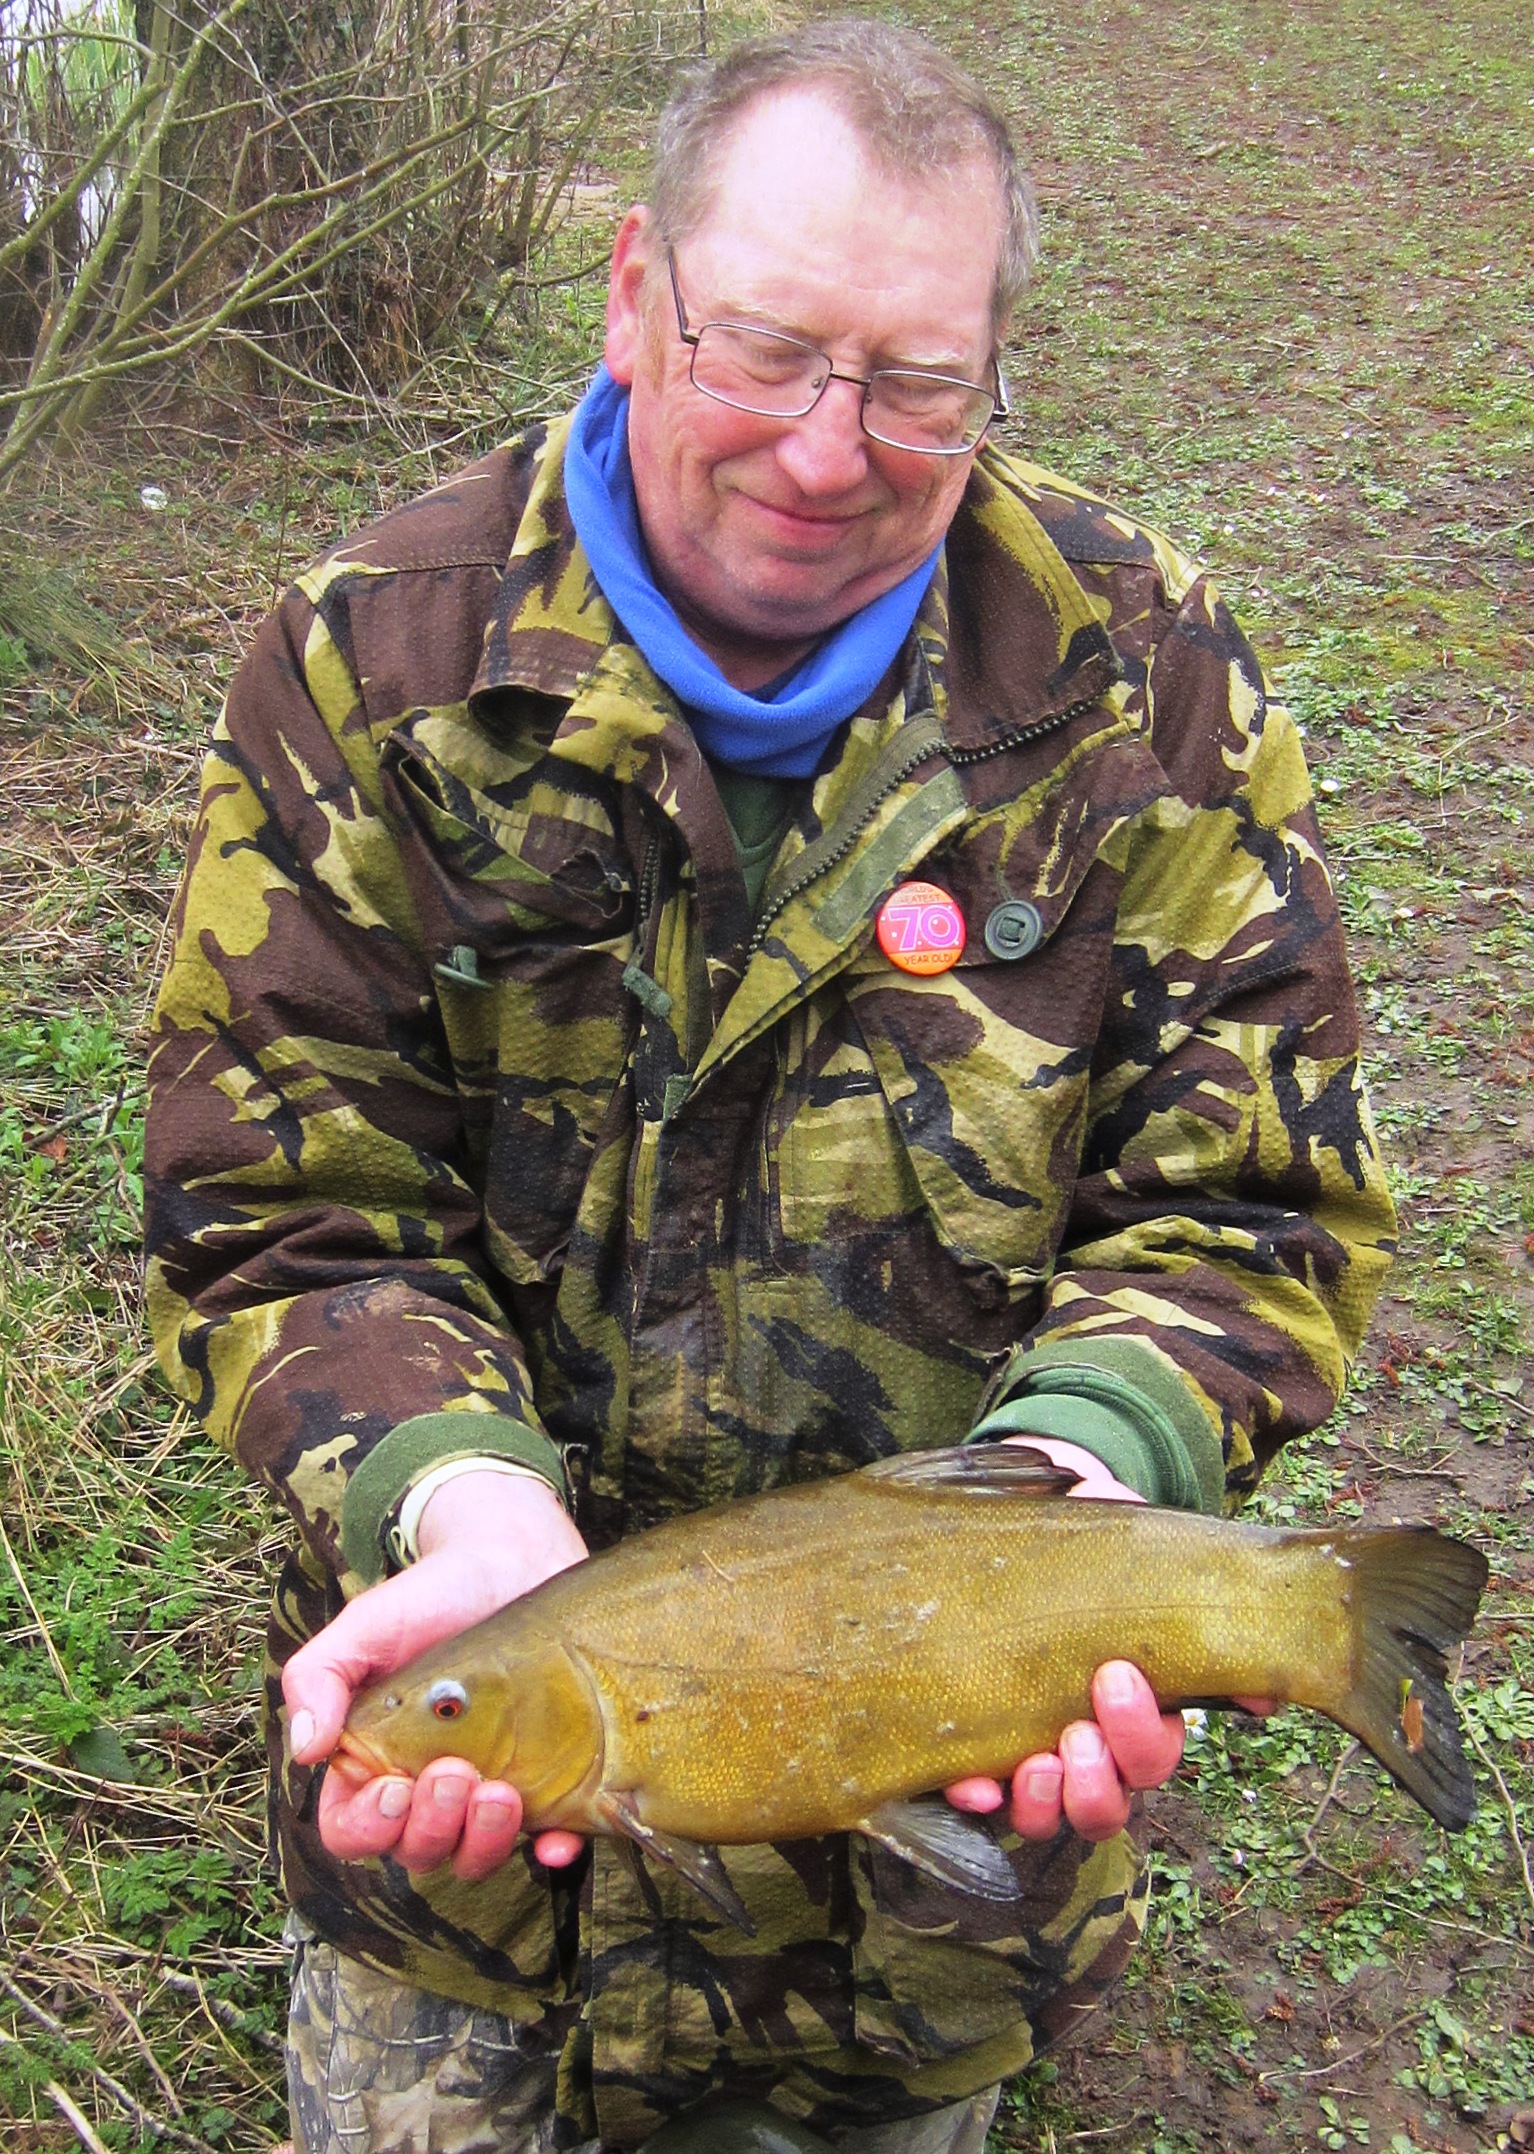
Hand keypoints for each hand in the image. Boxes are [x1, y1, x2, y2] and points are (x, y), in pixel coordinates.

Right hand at [282, 1470, 588, 1880]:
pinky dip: (553, 1851)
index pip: (352, 1829)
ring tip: (501, 1792)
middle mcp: (426, 1789)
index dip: (367, 1827)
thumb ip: (318, 1677)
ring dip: (482, 1841)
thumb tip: (305, 1749)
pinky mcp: (546, 1780)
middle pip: (415, 1851)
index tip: (394, 1787)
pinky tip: (558, 1841)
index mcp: (373, 1763)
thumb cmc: (430, 1596)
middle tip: (455, 1771)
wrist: (512, 1560)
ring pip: (473, 1856)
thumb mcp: (365, 1625)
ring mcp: (486, 1789)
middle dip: (432, 1826)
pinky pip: (548, 1839)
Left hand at [944, 1438, 1188, 1840]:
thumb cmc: (1101, 1560)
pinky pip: (982, 1797)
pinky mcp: (982, 1748)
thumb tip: (1265, 1691)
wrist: (1038, 1535)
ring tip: (1035, 1764)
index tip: (1115, 1673)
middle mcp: (1092, 1750)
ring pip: (1053, 1817)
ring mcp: (1037, 1757)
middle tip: (1079, 1731)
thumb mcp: (1149, 1568)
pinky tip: (973, 1785)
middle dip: (1098, 1778)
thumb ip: (1196, 1608)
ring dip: (1047, 1802)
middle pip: (1109, 1805)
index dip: (1140, 1734)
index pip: (1153, 1757)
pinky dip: (978, 1797)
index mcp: (1139, 1716)